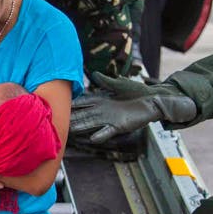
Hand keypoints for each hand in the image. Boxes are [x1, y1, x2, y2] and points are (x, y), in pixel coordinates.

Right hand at [70, 73, 196, 143]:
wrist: (154, 101)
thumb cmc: (137, 91)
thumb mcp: (120, 84)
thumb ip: (106, 81)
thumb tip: (94, 75)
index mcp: (102, 100)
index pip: (84, 103)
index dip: (72, 105)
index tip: (60, 107)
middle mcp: (103, 111)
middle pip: (84, 115)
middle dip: (71, 119)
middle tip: (57, 122)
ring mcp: (110, 119)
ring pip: (91, 124)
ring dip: (80, 128)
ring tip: (69, 132)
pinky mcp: (119, 126)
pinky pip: (107, 131)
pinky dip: (100, 135)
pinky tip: (92, 138)